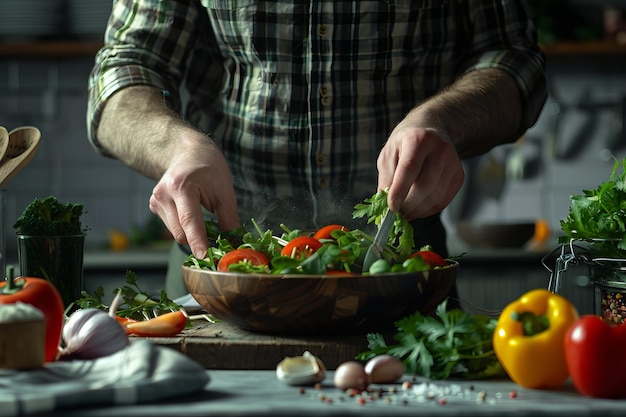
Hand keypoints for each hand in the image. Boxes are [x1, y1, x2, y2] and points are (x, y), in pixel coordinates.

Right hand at [149, 138, 239, 257]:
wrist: (188, 152)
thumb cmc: (209, 169)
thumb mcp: (225, 191)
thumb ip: (229, 218)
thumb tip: (233, 244)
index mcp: (181, 186)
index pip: (189, 221)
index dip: (198, 241)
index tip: (205, 257)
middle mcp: (163, 195)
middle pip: (180, 232)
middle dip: (198, 241)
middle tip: (216, 242)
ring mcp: (156, 200)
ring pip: (175, 233)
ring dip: (191, 234)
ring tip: (204, 218)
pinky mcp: (154, 206)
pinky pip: (171, 227)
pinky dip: (184, 228)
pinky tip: (191, 213)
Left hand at [377, 126, 463, 219]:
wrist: (431, 130)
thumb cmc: (405, 144)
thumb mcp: (389, 154)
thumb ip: (387, 177)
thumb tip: (386, 204)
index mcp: (418, 139)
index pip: (410, 167)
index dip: (400, 190)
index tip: (392, 207)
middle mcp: (440, 149)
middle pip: (425, 185)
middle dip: (408, 204)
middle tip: (396, 213)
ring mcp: (453, 163)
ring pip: (435, 196)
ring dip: (417, 210)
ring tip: (405, 212)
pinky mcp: (459, 176)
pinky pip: (443, 201)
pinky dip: (428, 210)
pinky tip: (417, 208)